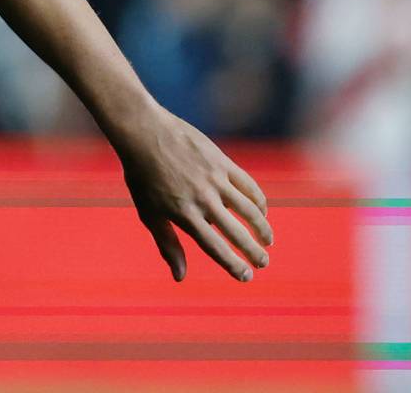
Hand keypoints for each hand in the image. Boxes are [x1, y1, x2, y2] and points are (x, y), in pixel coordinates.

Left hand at [114, 108, 272, 281]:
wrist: (144, 132)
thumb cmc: (143, 176)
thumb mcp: (149, 213)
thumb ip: (167, 245)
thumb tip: (180, 277)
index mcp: (184, 214)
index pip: (215, 247)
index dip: (233, 265)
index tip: (247, 276)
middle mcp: (202, 199)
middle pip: (237, 233)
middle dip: (254, 252)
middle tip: (263, 262)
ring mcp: (214, 179)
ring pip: (249, 210)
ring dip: (263, 228)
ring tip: (268, 241)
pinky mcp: (222, 162)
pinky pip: (248, 185)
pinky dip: (259, 201)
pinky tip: (261, 212)